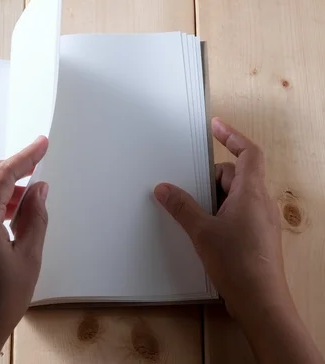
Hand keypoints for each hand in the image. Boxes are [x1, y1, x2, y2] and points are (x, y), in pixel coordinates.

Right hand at [155, 118, 323, 363]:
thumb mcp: (202, 231)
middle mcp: (261, 203)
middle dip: (211, 177)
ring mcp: (262, 222)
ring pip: (237, 196)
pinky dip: (221, 213)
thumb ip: (181, 206)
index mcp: (251, 193)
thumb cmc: (235, 261)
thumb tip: (163, 188)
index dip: (232, 135)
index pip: (248, 153)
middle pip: (238, 175)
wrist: (261, 301)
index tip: (215, 125)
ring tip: (192, 212)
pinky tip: (204, 230)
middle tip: (187, 186)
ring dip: (214, 198)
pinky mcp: (259, 238)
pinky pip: (239, 214)